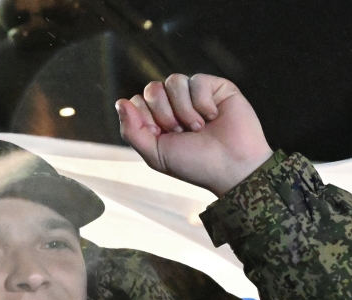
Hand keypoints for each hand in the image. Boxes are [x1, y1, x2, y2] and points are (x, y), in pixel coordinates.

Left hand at [116, 74, 273, 196]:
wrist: (231, 166)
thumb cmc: (194, 164)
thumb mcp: (155, 154)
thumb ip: (132, 130)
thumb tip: (120, 102)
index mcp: (157, 120)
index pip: (137, 102)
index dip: (146, 119)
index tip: (163, 137)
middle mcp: (174, 105)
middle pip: (152, 89)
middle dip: (165, 115)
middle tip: (182, 133)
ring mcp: (194, 94)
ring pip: (173, 81)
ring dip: (184, 110)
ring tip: (199, 127)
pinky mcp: (215, 86)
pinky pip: (196, 80)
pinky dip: (203, 103)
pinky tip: (213, 116)